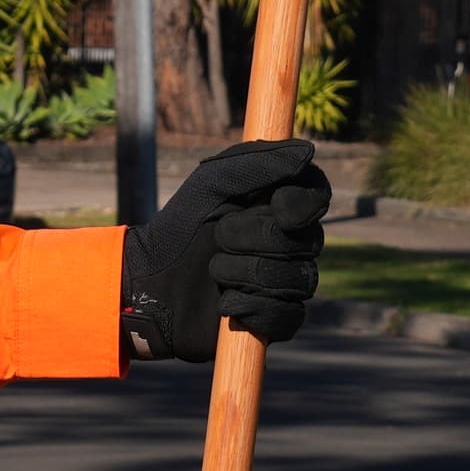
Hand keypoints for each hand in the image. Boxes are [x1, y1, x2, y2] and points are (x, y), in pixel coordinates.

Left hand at [122, 139, 328, 363]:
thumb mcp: (210, 184)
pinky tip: (224, 303)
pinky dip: (251, 309)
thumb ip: (255, 162)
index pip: (317, 196)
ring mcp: (286, 282)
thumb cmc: (181, 226)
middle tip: (218, 236)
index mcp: (279, 203)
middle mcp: (291, 242)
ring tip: (214, 271)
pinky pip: (288, 317)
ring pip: (298, 280)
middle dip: (254, 238)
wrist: (152, 282)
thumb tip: (307, 151)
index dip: (304, 202)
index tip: (276, 204)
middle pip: (308, 241)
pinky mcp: (275, 319)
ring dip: (244, 273)